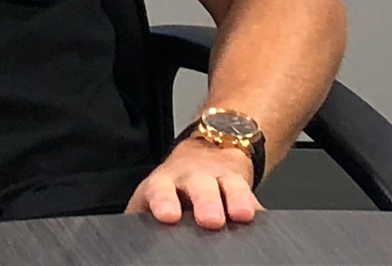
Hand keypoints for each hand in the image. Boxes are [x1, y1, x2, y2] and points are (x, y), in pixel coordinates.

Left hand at [124, 139, 258, 228]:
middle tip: (209, 218)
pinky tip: (262, 217)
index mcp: (165, 183)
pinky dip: (257, 208)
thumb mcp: (154, 195)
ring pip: (230, 187)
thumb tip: (129, 239)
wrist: (206, 153)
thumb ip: (143, 214)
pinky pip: (253, 198)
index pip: (160, 189)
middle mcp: (194, 178)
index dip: (164, 200)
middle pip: (199, 186)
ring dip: (235, 200)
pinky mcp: (244, 189)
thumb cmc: (174, 187)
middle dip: (205, 201)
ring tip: (241, 215)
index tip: (168, 215)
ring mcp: (221, 181)